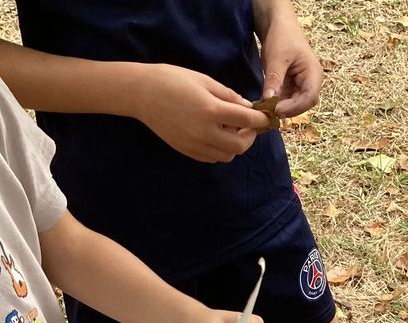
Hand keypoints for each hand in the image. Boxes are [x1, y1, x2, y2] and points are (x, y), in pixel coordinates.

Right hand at [134, 64, 265, 162]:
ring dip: (235, 144)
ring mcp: (195, 145)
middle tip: (247, 124)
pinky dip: (220, 149)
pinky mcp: (187, 151)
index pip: (247, 120)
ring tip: (229, 128)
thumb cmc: (172, 80)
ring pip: (227, 155)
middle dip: (249, 136)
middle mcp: (205, 133)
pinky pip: (212, 158)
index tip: (266, 117)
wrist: (141, 94)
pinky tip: (215, 135)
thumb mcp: (205, 81)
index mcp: (212, 111)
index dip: (261, 119)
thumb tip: (247, 107)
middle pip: (240, 146)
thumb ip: (229, 96)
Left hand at [259, 14, 322, 116]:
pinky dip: (276, 104)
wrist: (279, 25)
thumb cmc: (282, 37)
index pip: (310, 98)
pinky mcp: (291, 86)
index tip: (276, 110)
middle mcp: (311, 82)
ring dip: (280, 109)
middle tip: (267, 113)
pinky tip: (264, 105)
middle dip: (287, 110)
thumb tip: (268, 102)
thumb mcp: (276, 58)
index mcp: (313, 74)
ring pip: (293, 105)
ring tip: (264, 110)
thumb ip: (274, 80)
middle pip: (303, 105)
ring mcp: (301, 85)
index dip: (294, 108)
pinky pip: (285, 100)